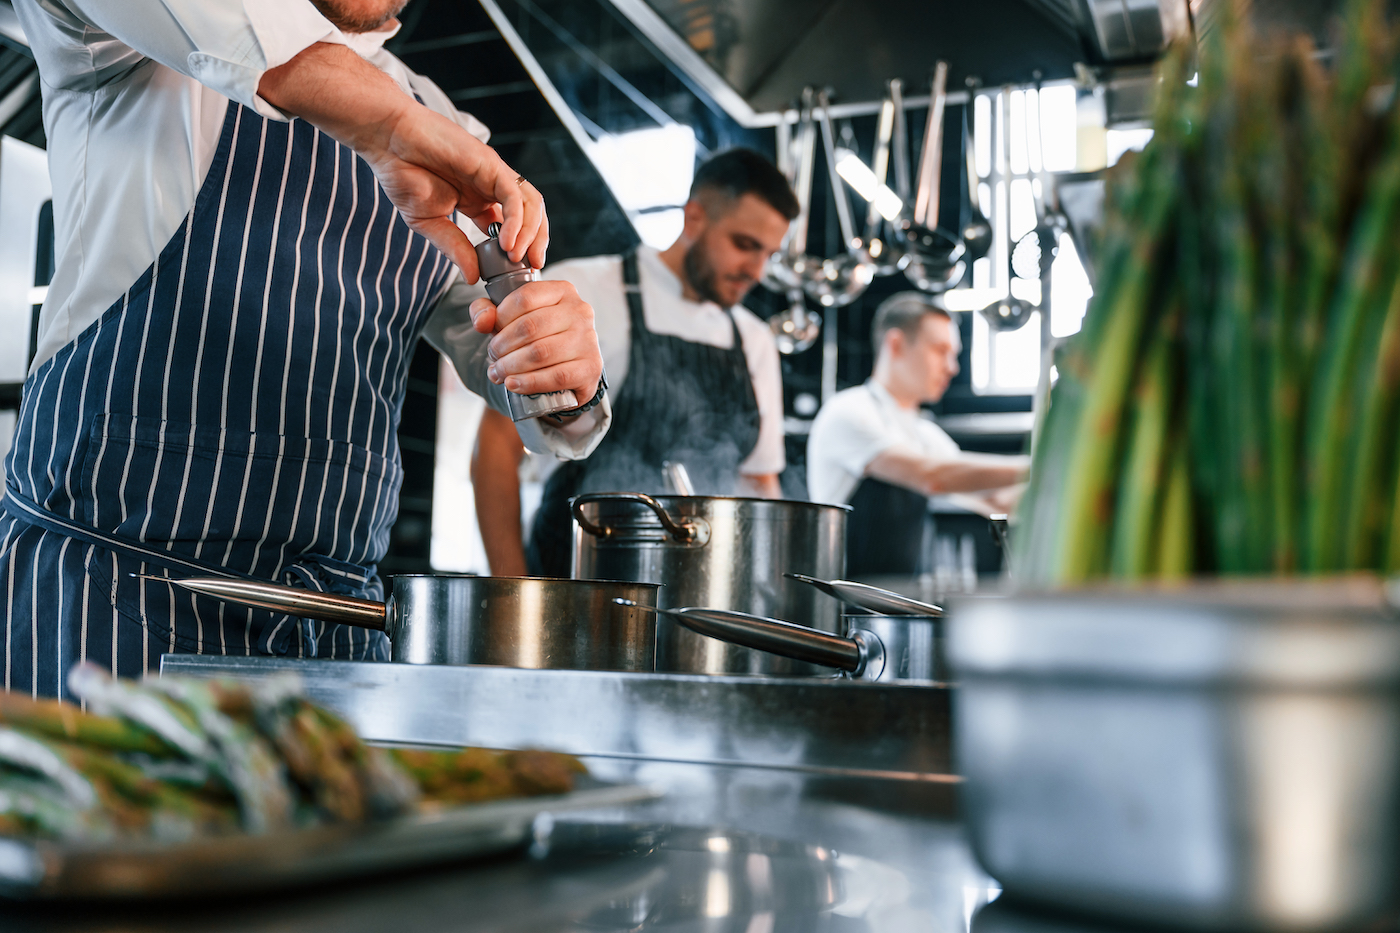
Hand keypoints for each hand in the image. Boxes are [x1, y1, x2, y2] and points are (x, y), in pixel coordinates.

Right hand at [368, 106, 547, 279]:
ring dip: (531, 234)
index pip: (512, 228)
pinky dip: (516, 221)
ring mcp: (494, 175)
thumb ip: (454, 248)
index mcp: (479, 202)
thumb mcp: (429, 222)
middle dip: (535, 243)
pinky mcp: (491, 164)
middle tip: (531, 267)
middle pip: (531, 217)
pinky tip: (506, 242)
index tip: (518, 272)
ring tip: (518, 258)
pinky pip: (514, 196)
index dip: (520, 250)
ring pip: (530, 205)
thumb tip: (472, 278)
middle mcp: (492, 188)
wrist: (389, 141)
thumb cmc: (403, 173)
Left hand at [470, 281, 601, 401]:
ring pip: (540, 352)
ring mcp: (589, 340)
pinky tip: (513, 384)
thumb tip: (482, 321)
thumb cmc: (538, 339)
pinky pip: (555, 376)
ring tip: (498, 372)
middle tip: (493, 357)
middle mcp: (580, 312)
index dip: (500, 317)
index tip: (491, 333)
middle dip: (502, 345)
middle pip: (530, 327)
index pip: (525, 298)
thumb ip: (487, 312)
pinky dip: (529, 382)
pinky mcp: (590, 368)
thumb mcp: (512, 319)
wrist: (568, 371)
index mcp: (562, 291)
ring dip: (511, 366)